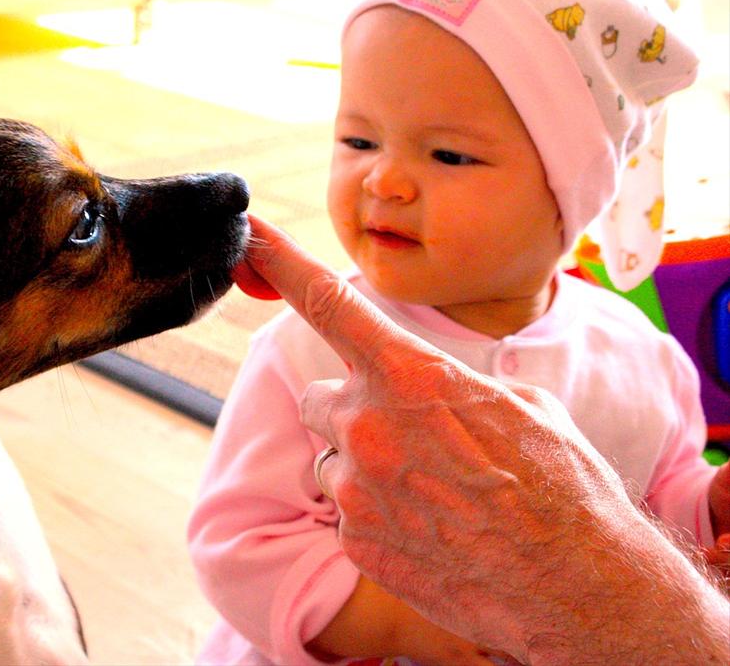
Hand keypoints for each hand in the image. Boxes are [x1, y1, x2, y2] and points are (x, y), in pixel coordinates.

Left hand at [238, 214, 729, 665]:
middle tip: (411, 440)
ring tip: (433, 493)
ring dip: (365, 466)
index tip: (251, 239)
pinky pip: (346, 508)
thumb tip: (422, 389)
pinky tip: (430, 530)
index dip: (282, 264)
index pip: (327, 303)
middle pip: (321, 398)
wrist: (574, 587)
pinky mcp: (352, 539)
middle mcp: (367, 425)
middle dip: (352, 410)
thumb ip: (447, 384)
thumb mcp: (519, 405)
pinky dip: (376, 514)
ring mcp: (354, 487)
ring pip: (334, 457)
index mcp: (410, 375)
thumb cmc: (560, 486)